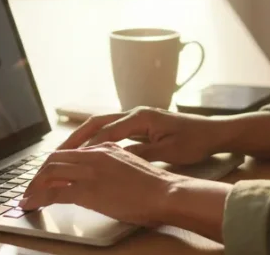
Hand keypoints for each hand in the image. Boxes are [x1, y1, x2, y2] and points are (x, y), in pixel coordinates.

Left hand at [17, 143, 176, 223]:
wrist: (166, 193)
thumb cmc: (155, 186)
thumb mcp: (131, 166)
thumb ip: (113, 165)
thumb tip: (100, 176)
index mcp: (106, 147)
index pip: (68, 151)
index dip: (51, 165)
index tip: (43, 177)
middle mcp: (95, 155)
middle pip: (54, 159)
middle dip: (37, 175)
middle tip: (30, 189)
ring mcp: (90, 172)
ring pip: (50, 173)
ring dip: (34, 186)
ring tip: (27, 199)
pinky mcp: (88, 190)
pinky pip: (55, 193)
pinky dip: (39, 198)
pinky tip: (33, 205)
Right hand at [58, 107, 225, 165]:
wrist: (213, 132)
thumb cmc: (194, 141)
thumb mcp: (168, 151)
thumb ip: (141, 153)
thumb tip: (114, 158)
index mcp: (141, 117)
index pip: (106, 131)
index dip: (85, 144)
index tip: (67, 157)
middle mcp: (136, 112)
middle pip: (98, 121)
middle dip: (76, 136)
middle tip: (56, 152)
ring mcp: (137, 117)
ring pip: (103, 123)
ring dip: (84, 135)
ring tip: (66, 151)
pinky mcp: (141, 123)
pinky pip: (113, 128)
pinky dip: (97, 137)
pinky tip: (89, 150)